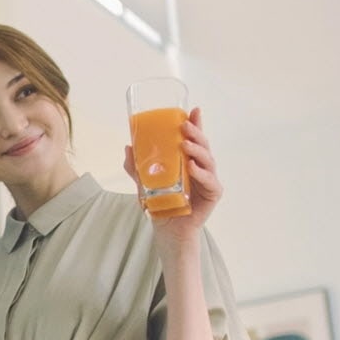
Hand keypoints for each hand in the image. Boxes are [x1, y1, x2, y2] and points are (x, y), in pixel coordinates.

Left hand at [122, 106, 222, 241]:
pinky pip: (210, 181)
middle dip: (196, 133)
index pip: (193, 139)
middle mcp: (200, 167)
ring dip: (197, 151)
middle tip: (185, 126)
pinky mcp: (212, 194)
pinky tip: (192, 168)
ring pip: (208, 160)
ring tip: (185, 145)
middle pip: (202, 145)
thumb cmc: (161, 204)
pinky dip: (201, 174)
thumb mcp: (144, 183)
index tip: (194, 109)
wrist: (168, 229)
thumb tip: (127, 147)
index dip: (196, 123)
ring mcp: (208, 180)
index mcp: (188, 160)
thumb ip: (136, 167)